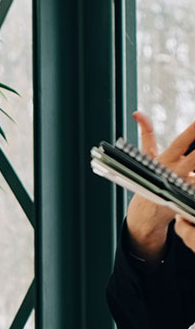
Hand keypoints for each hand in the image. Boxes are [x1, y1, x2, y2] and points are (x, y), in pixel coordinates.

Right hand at [125, 112, 194, 261]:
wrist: (146, 214)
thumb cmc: (149, 180)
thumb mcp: (147, 158)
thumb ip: (147, 135)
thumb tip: (139, 114)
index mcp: (164, 161)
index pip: (180, 143)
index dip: (192, 132)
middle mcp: (173, 173)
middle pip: (194, 158)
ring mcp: (181, 187)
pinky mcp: (186, 199)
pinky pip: (194, 188)